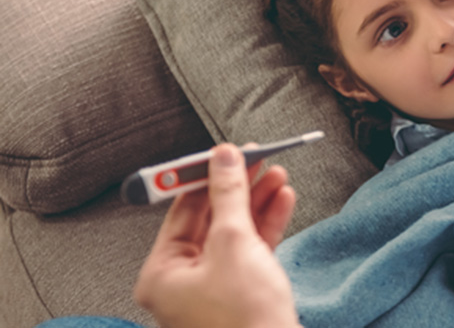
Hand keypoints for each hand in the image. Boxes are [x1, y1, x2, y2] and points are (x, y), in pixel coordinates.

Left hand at [134, 144, 300, 327]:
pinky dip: (266, 225)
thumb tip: (223, 159)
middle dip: (237, 187)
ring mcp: (212, 289)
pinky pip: (250, 251)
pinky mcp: (241, 294)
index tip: (225, 152)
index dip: (204, 176)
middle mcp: (181, 282)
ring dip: (256, 201)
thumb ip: (229, 195)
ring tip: (276, 174)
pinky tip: (282, 200)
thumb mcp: (234, 242)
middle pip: (209, 219)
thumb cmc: (246, 318)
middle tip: (256, 158)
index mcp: (161, 273)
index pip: (180, 210)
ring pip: (233, 232)